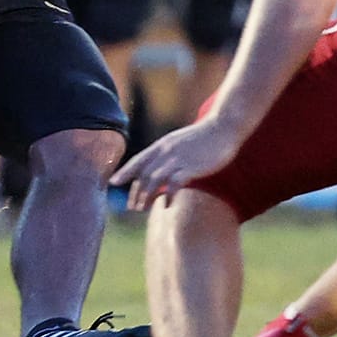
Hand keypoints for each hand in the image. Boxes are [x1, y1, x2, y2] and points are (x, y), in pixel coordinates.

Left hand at [109, 118, 243, 210]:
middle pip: (144, 174)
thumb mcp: (180, 142)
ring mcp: (178, 159)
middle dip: (135, 191)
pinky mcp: (191, 167)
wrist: (223, 127)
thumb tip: (162, 165)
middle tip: (131, 207)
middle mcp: (166, 151)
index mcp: (162, 145)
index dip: (124, 172)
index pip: (138, 160)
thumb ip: (169, 152)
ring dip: (146, 196)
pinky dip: (169, 195)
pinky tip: (168, 205)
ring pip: (154, 179)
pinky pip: (174, 183)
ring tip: (142, 209)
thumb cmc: (204, 137)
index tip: (113, 183)